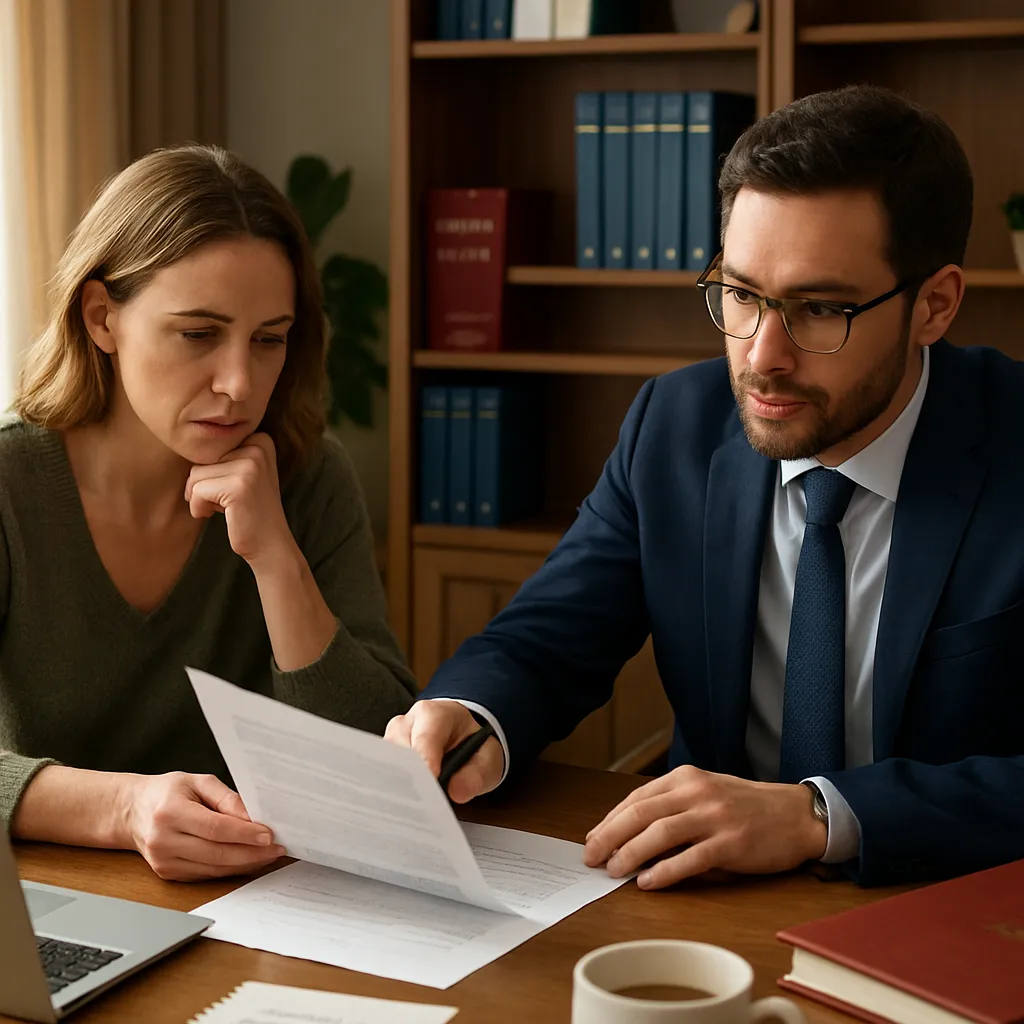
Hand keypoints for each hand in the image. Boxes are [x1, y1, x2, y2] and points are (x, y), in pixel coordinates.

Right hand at [122, 772, 286, 880]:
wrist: (133, 811)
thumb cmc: (168, 792)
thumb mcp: (198, 782)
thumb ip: (227, 798)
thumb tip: (253, 817)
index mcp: (170, 812)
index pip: (214, 828)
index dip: (244, 834)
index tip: (268, 835)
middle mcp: (163, 840)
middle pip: (216, 853)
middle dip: (251, 853)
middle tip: (276, 848)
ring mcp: (164, 861)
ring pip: (213, 868)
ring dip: (244, 864)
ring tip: (268, 855)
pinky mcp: (167, 873)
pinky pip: (205, 874)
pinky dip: (229, 869)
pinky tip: (246, 860)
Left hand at [185, 433, 293, 565]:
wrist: (271, 544)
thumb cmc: (248, 510)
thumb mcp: (241, 472)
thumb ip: (223, 453)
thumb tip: (184, 440)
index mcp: (260, 439)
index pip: (209, 448)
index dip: (213, 473)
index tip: (235, 488)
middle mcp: (257, 446)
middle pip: (201, 460)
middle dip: (206, 485)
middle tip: (231, 501)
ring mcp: (250, 465)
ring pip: (195, 475)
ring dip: (201, 498)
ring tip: (227, 508)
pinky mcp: (238, 486)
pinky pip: (196, 492)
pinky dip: (199, 508)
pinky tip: (223, 515)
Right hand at [384, 701, 503, 802]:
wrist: (461, 737)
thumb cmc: (472, 744)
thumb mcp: (487, 758)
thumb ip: (476, 774)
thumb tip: (456, 793)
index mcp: (434, 715)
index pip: (424, 739)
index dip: (425, 763)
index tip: (429, 785)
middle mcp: (408, 723)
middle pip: (399, 752)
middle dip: (409, 779)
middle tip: (420, 807)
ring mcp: (393, 739)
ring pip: (386, 764)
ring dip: (399, 787)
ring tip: (413, 810)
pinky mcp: (386, 756)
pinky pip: (384, 773)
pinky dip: (393, 789)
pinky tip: (404, 807)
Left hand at [583, 766, 826, 889]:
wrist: (797, 814)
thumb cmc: (747, 806)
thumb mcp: (705, 793)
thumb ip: (671, 807)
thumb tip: (627, 835)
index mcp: (686, 777)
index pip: (636, 799)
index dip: (609, 821)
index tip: (592, 840)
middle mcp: (697, 792)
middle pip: (640, 813)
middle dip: (609, 837)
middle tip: (591, 857)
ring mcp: (715, 817)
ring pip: (659, 834)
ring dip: (630, 854)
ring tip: (613, 870)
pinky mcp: (731, 843)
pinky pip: (690, 859)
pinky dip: (664, 872)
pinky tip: (647, 882)